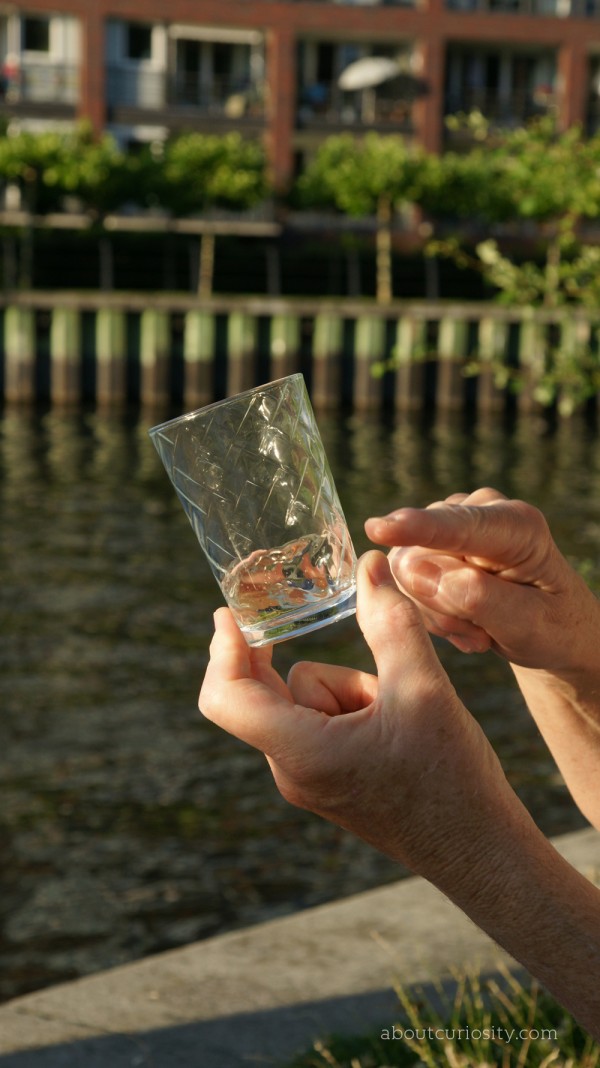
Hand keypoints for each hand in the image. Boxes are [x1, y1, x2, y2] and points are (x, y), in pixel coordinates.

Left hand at [199, 551, 512, 883]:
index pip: (224, 698)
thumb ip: (390, 622)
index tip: (229, 610)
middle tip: (318, 613)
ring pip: (305, 699)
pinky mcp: (330, 778)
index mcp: (301, 753)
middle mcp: (293, 770)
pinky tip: (397, 722)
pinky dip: (353, 703)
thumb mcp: (423, 690)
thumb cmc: (452, 781)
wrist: (480, 852)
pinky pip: (323, 719)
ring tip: (398, 709)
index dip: (221, 649)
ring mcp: (310, 778)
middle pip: (270, 691)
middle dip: (310, 660)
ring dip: (346, 686)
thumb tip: (369, 562)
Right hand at [365, 487, 599, 673]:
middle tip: (480, 635)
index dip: (417, 528)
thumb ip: (478, 597)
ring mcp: (452, 522)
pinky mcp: (432, 540)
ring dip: (437, 612)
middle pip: (418, 556)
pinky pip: (401, 579)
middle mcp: (479, 511)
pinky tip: (464, 621)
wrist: (551, 628)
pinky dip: (430, 610)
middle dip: (440, 605)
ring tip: (478, 629)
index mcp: (517, 525)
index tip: (377, 529)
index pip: (459, 527)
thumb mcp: (529, 624)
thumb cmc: (550, 627)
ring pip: (404, 570)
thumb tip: (416, 572)